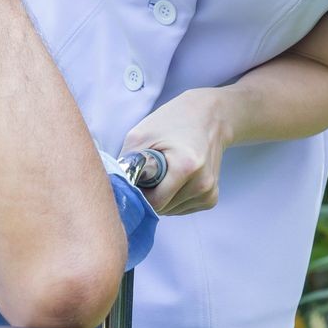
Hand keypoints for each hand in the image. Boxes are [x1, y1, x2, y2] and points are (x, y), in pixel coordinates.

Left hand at [121, 88, 229, 214]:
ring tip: (164, 171)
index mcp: (186, 167)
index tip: (135, 178)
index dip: (139, 194)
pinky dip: (173, 198)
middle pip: (162, 209)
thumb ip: (126, 164)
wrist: (208, 117)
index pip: (154, 203)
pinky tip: (175, 178)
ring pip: (171, 211)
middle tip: (149, 171)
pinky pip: (181, 208)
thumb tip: (117, 189)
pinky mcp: (211, 198)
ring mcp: (209, 193)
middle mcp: (202, 184)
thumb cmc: (171, 122)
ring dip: (161, 197)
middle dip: (149, 195)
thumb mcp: (141, 135)